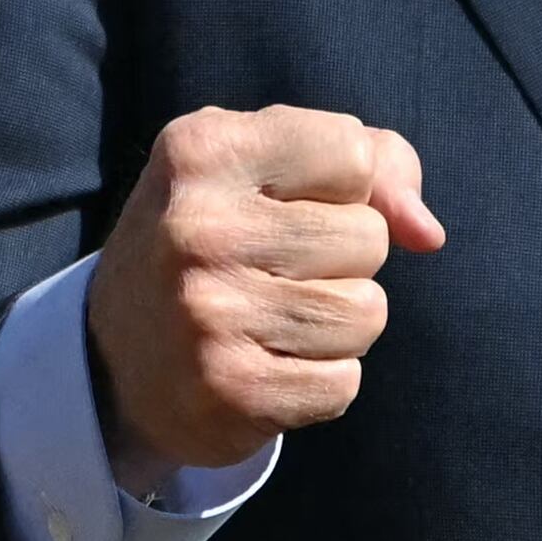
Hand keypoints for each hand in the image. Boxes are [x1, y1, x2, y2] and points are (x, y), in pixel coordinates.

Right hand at [81, 105, 443, 479]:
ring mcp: (210, 312)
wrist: (114, 360)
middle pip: (368, 237)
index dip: (344, 186)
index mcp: (202, 150)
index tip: (288, 204)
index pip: (354, 153)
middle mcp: (197, 227)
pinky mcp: (231, 390)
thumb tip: (427, 234)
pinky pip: (344, 382)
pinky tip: (267, 366)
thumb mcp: (265, 168)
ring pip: (366, 312)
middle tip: (275, 271)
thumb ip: (371, 164)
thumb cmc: (218, 241)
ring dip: (339, 323)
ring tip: (275, 319)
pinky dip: (321, 380)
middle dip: (344, 259)